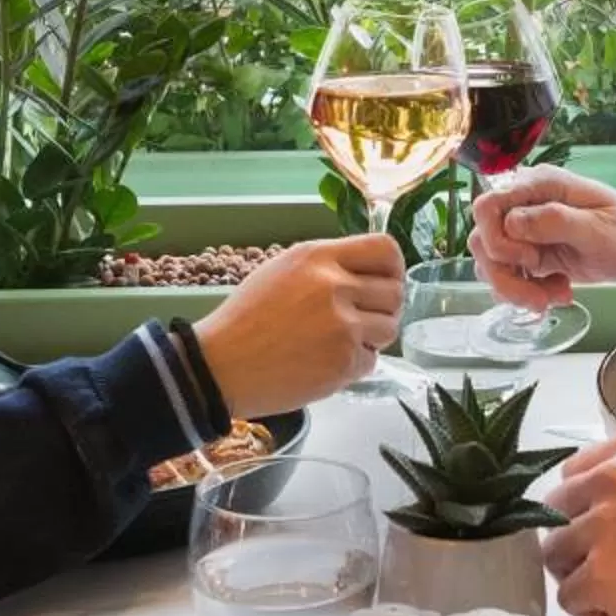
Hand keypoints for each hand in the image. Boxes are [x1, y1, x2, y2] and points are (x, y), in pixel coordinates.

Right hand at [192, 235, 403, 416]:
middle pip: (395, 291)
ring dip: (373, 336)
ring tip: (342, 340)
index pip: (385, 250)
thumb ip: (327, 266)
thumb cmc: (247, 318)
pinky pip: (371, 360)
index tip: (386, 280)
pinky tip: (326, 361)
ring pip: (390, 327)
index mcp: (318, 257)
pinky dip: (355, 364)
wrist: (221, 366)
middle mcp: (334, 286)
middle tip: (363, 318)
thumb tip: (368, 272)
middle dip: (384, 306)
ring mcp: (342, 326)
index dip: (393, 267)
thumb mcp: (283, 270)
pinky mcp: (343, 363)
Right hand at [468, 169, 615, 307]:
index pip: (488, 206)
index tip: (531, 260)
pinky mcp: (528, 252)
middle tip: (541, 297)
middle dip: (506, 276)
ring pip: (490, 262)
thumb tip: (513, 222)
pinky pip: (505, 275)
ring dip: (516, 289)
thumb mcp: (600, 229)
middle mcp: (525, 203)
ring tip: (555, 297)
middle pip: (483, 239)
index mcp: (540, 185)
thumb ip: (556, 222)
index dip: (499, 240)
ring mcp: (524, 229)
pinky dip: (525, 292)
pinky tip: (557, 292)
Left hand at [540, 427, 615, 615]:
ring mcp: (603, 524)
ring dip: (582, 581)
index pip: (572, 473)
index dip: (584, 510)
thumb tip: (587, 516)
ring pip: (555, 555)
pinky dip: (591, 614)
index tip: (610, 534)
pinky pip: (568, 597)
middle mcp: (614, 475)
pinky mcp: (600, 574)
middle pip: (554, 513)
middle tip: (615, 570)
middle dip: (577, 544)